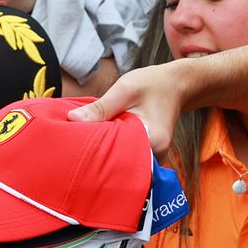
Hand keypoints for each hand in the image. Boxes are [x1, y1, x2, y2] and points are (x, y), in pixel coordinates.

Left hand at [69, 60, 190, 152]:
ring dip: (106, 152)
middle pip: (121, 164)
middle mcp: (156, 156)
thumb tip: (71, 119)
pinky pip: (127, 154)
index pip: (120, 159)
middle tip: (75, 151)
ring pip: (123, 160)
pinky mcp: (147, 151)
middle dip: (99, 158)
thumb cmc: (153, 84)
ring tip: (86, 147)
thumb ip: (100, 107)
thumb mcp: (124, 90)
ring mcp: (153, 156)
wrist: (176, 84)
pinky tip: (101, 141)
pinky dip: (114, 147)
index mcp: (153, 143)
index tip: (76, 152)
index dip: (97, 157)